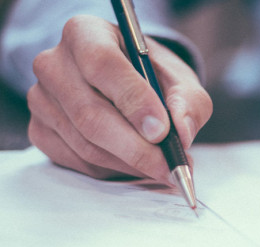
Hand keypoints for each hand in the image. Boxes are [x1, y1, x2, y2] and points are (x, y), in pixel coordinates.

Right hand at [27, 15, 211, 181]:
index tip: (162, 131)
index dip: (134, 101)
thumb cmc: (153, 78)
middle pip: (90, 114)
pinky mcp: (41, 131)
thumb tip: (182, 133)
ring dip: (130, 164)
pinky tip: (137, 165)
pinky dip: (114, 170)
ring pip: (86, 145)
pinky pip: (79, 162)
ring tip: (163, 168)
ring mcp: (41, 100)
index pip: (102, 64)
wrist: (129, 85)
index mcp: (85, 34)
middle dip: (137, 148)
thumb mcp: (180, 80)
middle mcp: (54, 64)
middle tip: (170, 166)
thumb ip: (188, 102)